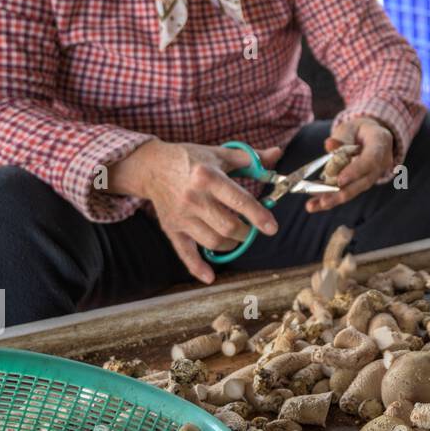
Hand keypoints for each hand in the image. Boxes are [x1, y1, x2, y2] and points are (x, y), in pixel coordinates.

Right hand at [109, 140, 281, 283]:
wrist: (152, 166)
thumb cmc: (191, 159)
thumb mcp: (220, 153)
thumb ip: (251, 157)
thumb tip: (277, 154)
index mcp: (209, 177)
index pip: (239, 200)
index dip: (258, 216)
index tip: (271, 228)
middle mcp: (194, 198)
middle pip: (228, 227)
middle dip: (246, 233)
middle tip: (251, 230)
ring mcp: (182, 216)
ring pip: (212, 241)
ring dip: (230, 245)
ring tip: (236, 237)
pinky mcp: (171, 228)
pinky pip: (184, 252)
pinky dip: (197, 267)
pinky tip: (209, 277)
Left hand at [306, 116, 395, 211]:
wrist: (370, 136)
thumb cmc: (358, 130)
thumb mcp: (350, 127)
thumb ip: (341, 137)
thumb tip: (329, 145)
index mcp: (381, 143)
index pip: (371, 160)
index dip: (356, 171)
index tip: (340, 180)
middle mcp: (382, 162)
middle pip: (364, 181)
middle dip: (343, 193)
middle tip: (323, 201)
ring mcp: (374, 175)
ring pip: (356, 190)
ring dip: (334, 199)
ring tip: (313, 206)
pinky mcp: (363, 183)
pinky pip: (349, 191)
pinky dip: (332, 198)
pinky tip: (315, 204)